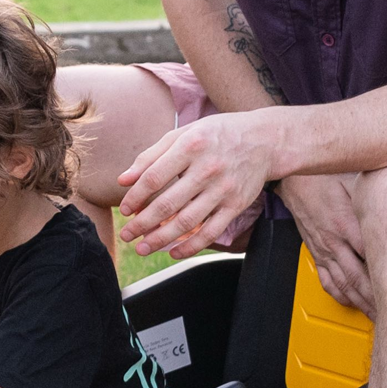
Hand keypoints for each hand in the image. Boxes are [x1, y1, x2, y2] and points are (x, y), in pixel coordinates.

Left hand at [116, 112, 274, 259]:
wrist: (264, 140)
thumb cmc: (216, 135)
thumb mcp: (182, 135)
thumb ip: (150, 156)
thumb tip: (122, 180)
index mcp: (190, 146)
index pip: (154, 177)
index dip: (135, 197)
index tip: (124, 211)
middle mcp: (207, 168)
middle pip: (167, 204)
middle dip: (142, 224)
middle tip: (127, 235)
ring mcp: (223, 189)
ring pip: (187, 221)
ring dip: (161, 239)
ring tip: (142, 248)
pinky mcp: (236, 205)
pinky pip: (210, 232)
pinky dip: (190, 246)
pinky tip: (173, 252)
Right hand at [278, 173, 372, 315]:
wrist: (292, 178)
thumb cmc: (322, 176)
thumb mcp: (353, 180)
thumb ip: (375, 196)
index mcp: (345, 224)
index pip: (371, 256)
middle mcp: (334, 242)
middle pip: (359, 278)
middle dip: (377, 299)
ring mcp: (324, 251)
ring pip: (344, 284)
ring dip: (361, 303)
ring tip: (377, 316)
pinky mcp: (316, 253)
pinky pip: (327, 281)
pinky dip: (340, 296)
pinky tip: (352, 302)